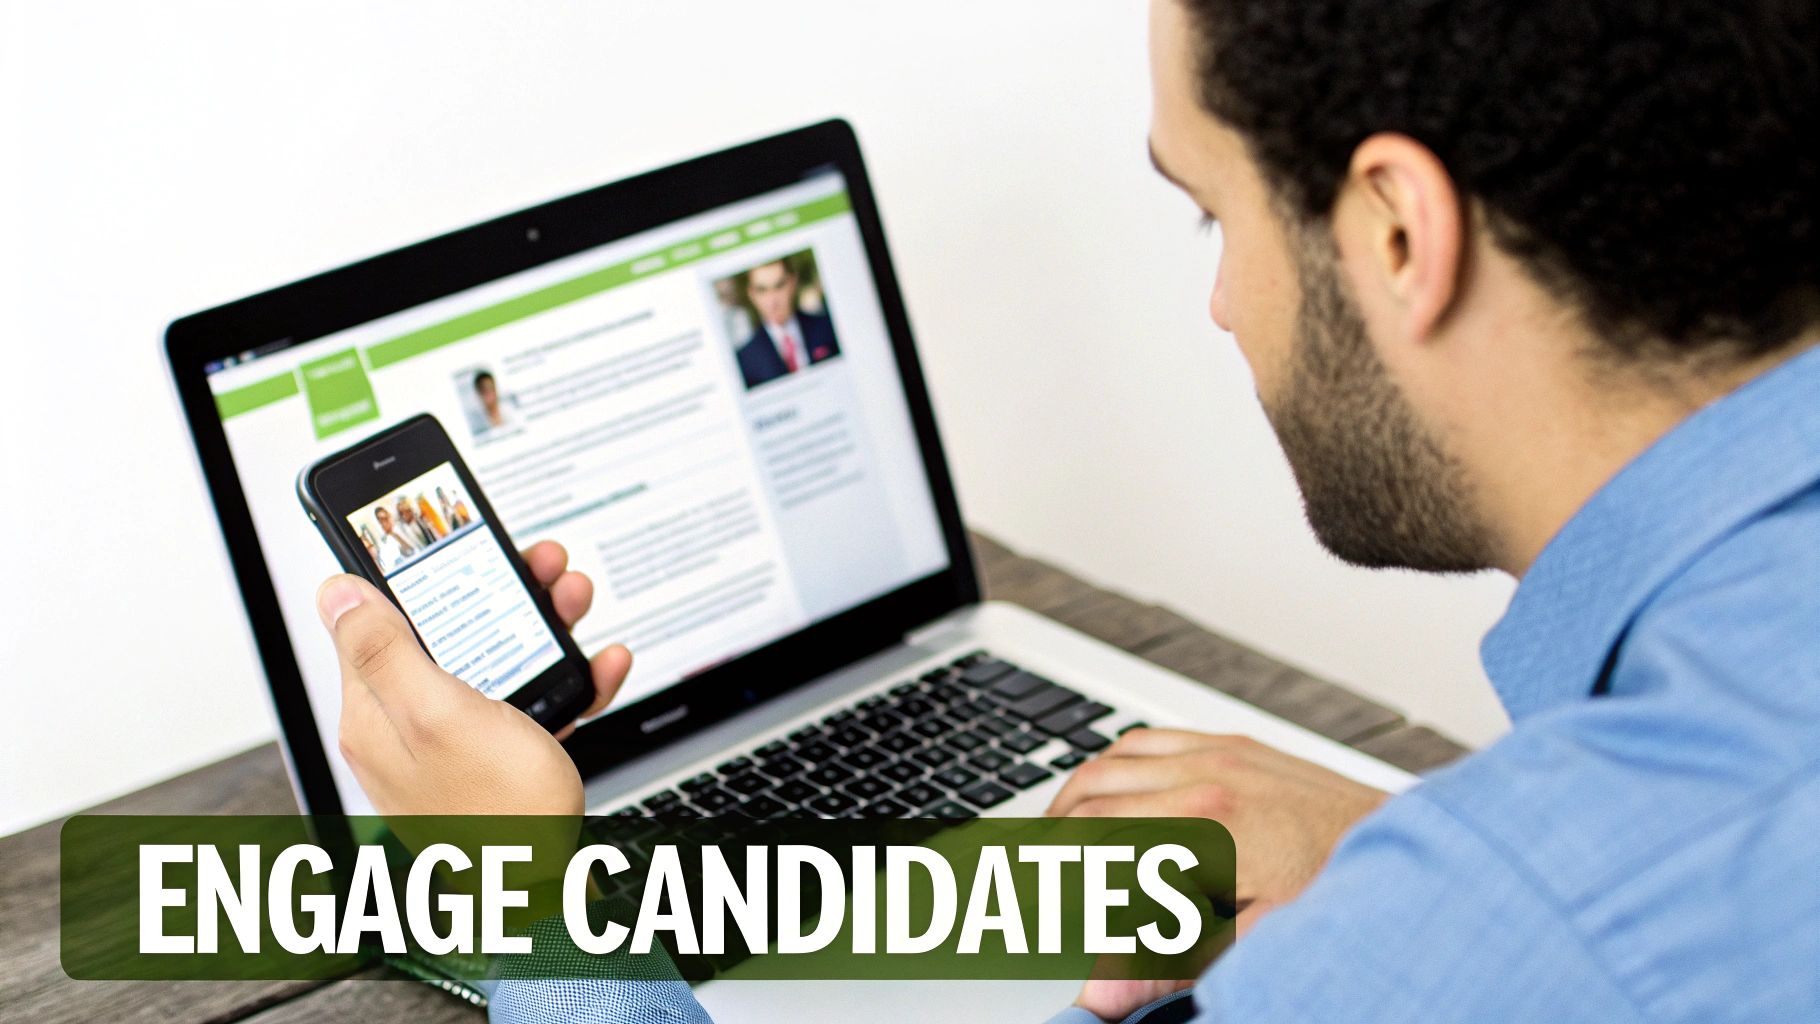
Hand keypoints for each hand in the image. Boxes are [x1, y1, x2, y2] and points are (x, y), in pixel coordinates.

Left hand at [317, 540, 630, 817]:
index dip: (418, 574)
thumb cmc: (495, 817)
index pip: (380, 618)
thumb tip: (335, 591)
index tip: (453, 541)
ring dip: (541, 627)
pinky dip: (564, 680)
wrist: (546, 893)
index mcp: (378, 712)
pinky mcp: (498, 759)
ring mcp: (456, 743)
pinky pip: (529, 702)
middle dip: (499, 592)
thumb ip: (384, 650)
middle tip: (540, 567)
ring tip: (574, 604)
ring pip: (495, 660)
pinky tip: (594, 667)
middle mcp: (410, 726)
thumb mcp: (438, 714)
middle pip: (448, 632)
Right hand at [1046, 728, 1387, 1020]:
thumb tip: (1097, 996)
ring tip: (1051, 835)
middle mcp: (1206, 778)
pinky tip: (1105, 785)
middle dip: (1048, 835)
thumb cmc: (1342, 895)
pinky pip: (1149, 737)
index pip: (1090, 844)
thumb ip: (1164, 965)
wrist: (1414, 850)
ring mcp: (1220, 754)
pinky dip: (1112, 760)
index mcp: (1205, 830)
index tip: (1025, 897)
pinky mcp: (1236, 744)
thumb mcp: (1253, 946)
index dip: (1048, 874)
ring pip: (1110, 759)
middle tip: (1024, 870)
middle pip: (1089, 797)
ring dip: (1072, 794)